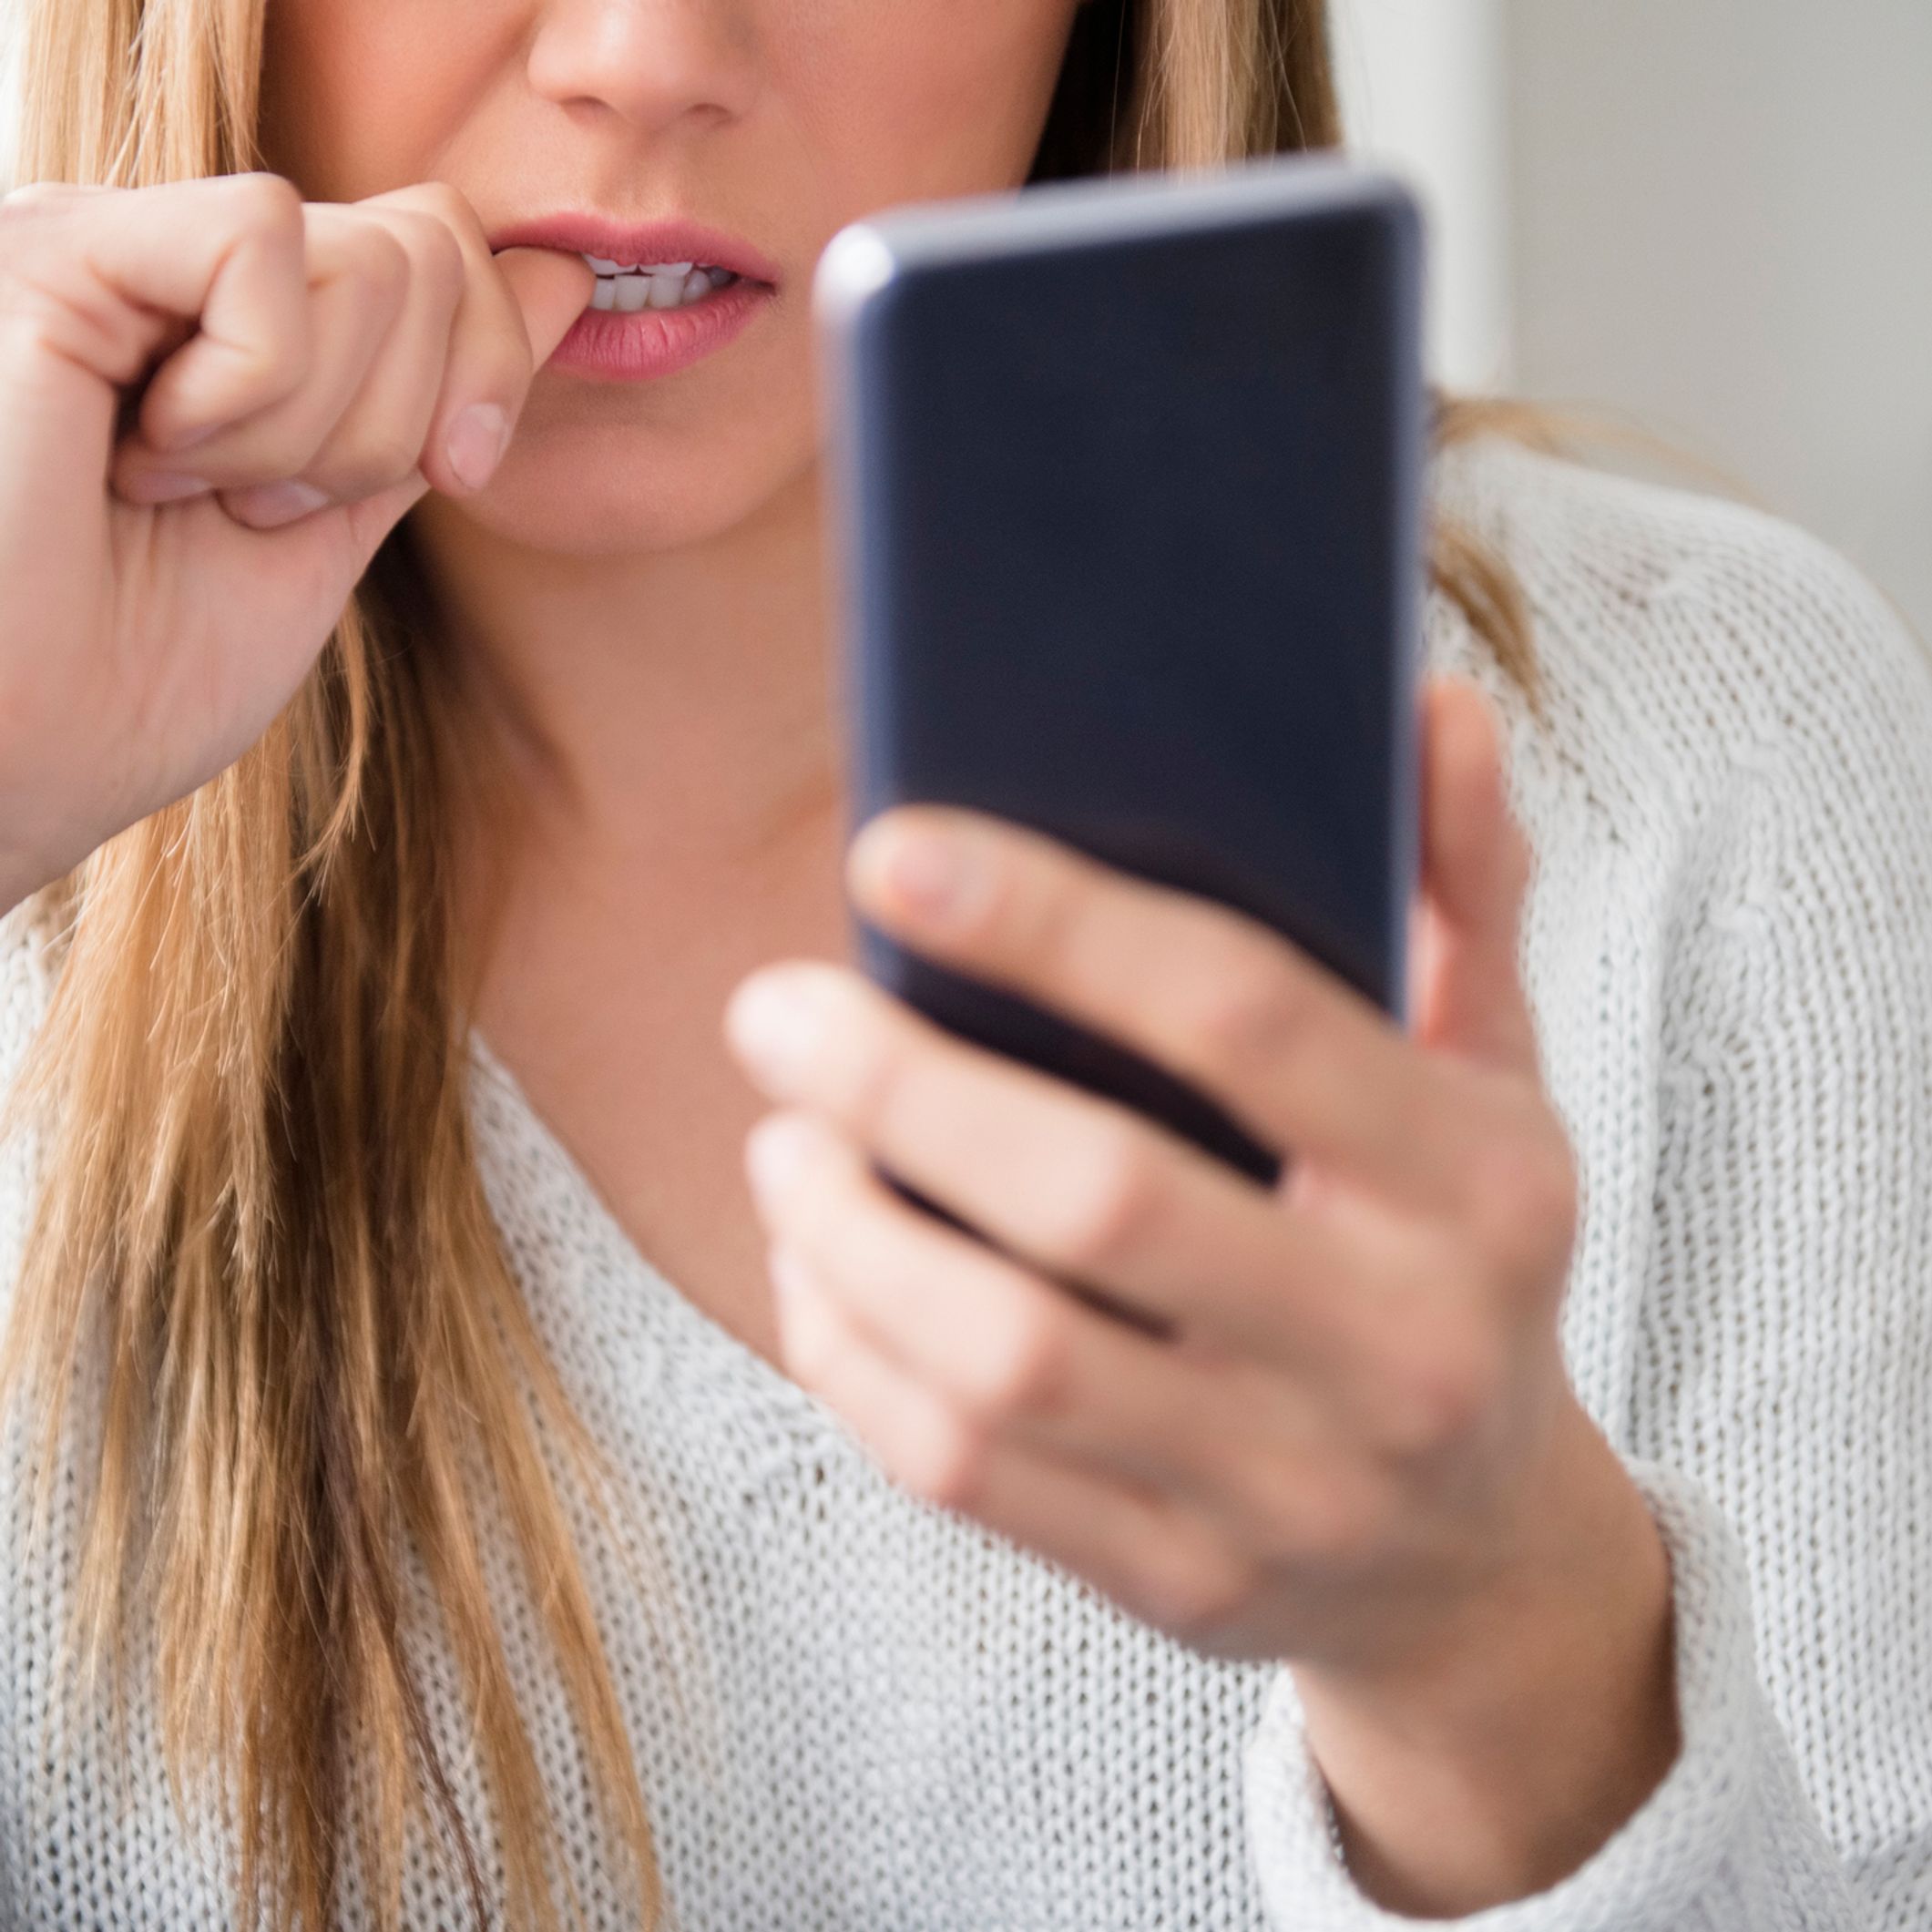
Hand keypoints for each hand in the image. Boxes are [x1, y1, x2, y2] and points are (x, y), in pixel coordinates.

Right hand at [0, 173, 591, 908]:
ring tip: (184, 493)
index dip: (491, 362)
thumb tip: (562, 277)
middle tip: (264, 508)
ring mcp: (117, 244)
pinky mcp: (60, 246)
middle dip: (400, 425)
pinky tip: (144, 455)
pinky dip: (249, 392)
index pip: (440, 246)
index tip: (449, 476)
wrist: (16, 760)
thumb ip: (430, 403)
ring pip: (368, 256)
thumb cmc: (140, 682)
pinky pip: (262, 244)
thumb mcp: (335, 531)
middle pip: (428, 248)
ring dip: (313, 435)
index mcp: (241, 326)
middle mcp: (178, 264)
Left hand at [726, 681, 1676, 1911]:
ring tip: (779, 1138)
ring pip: (1009, 1359)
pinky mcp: (1183, 1585)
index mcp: (1480, 1182)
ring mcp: (1289, 1486)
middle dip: (900, 1086)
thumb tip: (1430, 699)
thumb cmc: (1457, 1258)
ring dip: (852, 1233)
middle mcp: (1399, 1345)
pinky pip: (973, 1478)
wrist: (1479, 1554)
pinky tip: (814, 1273)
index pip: (1245, 1015)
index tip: (888, 855)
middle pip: (1098, 1198)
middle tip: (774, 1008)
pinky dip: (857, 1361)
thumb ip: (1461, 885)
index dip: (1053, 922)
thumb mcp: (1495, 1069)